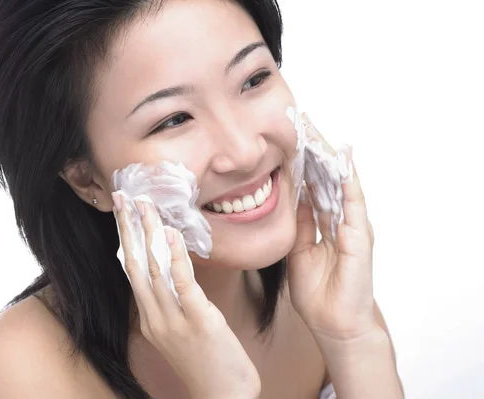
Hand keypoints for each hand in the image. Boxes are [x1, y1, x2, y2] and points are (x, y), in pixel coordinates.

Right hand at [113, 194, 259, 398]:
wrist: (223, 398)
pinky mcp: (197, 321)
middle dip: (128, 228)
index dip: (127, 239)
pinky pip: (182, 283)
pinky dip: (175, 256)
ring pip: (154, 269)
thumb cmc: (208, 364)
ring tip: (144, 205)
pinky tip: (171, 233)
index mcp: (150, 318)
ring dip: (148, 233)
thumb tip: (170, 274)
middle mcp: (154, 317)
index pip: (133, 271)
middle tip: (123, 197)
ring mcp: (172, 320)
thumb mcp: (182, 332)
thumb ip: (172, 303)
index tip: (123, 213)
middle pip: (135, 264)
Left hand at [287, 131, 377, 343]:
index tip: (287, 136)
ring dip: (327, 155)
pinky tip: (340, 157)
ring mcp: (352, 224)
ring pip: (339, 181)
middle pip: (326, 176)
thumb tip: (290, 197)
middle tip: (299, 120)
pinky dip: (347, 177)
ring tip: (314, 129)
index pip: (313, 183)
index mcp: (324, 222)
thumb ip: (298, 224)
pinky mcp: (359, 234)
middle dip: (313, 149)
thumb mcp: (297, 251)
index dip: (301, 160)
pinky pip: (352, 200)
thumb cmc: (317, 291)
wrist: (334, 323)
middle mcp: (340, 218)